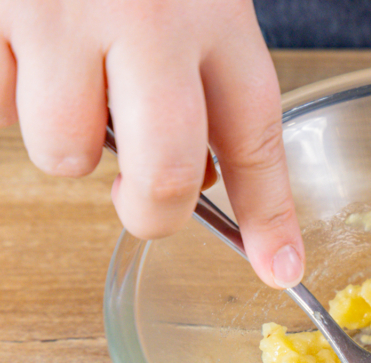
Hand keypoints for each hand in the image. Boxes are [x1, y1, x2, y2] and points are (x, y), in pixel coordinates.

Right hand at [0, 0, 303, 287]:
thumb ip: (205, 71)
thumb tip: (202, 173)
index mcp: (214, 7)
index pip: (258, 136)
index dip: (272, 214)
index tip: (283, 269)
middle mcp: (144, 16)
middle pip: (166, 174)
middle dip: (155, 210)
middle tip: (147, 201)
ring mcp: (55, 14)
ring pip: (63, 153)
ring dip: (71, 140)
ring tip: (73, 77)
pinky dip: (14, 93)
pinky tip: (29, 43)